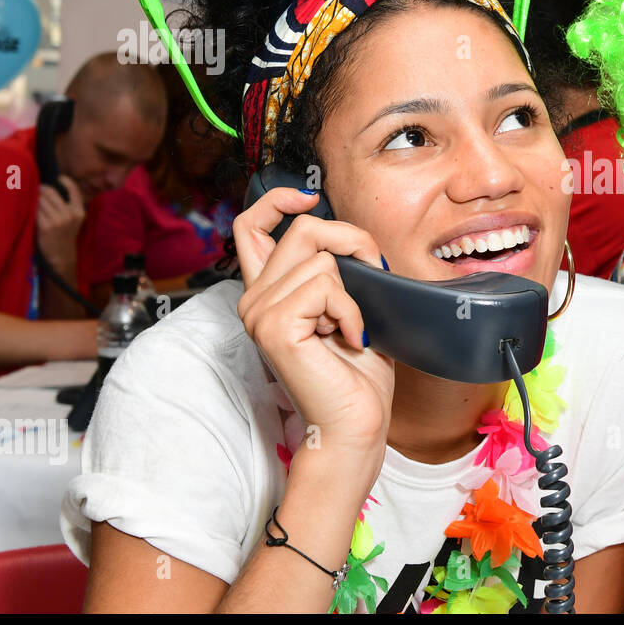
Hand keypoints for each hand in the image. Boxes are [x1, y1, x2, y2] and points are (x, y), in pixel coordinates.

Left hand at [36, 175, 84, 267]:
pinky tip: (32, 212)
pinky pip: (35, 211)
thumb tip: (50, 187)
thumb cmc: (65, 234)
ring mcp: (58, 220)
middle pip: (51, 192)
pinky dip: (32, 210)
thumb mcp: (75, 219)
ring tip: (34, 202)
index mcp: (79, 211)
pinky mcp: (45, 226)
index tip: (59, 178)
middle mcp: (70, 214)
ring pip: (41, 200)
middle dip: (42, 190)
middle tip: (37, 190)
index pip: (74, 190)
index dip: (66, 181)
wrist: (61, 254)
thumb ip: (69, 205)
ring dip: (35, 199)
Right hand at [233, 187, 394, 475]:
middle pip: (304, 230)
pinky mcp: (275, 326)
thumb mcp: (350, 306)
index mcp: (269, 293)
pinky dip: (352, 310)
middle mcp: (255, 300)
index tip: (309, 199)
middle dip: (352, 241)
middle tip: (374, 276)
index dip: (277, 201)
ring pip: (322, 259)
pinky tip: (350, 339)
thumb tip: (349, 238)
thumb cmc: (358, 375)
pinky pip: (327, 286)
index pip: (249, 227)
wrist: (356, 425)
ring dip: (355, 291)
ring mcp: (260, 313)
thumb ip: (336, 271)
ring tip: (351, 327)